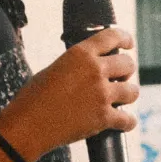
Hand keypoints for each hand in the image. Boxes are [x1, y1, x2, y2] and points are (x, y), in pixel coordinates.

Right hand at [0, 27, 139, 152]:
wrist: (27, 125)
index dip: (125, 38)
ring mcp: (101, 94)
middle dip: (126, 71)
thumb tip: (89, 67)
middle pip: (128, 64)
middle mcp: (95, 70)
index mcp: (80, 53)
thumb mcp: (54, 68)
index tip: (129, 44)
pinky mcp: (103, 117)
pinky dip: (127, 122)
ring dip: (128, 95)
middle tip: (120, 79)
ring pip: (132, 91)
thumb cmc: (33, 97)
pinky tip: (124, 122)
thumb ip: (76, 64)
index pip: (112, 36)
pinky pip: (128, 119)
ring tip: (121, 99)